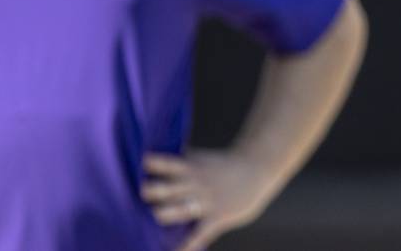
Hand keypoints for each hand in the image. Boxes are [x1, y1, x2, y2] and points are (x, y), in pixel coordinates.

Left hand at [143, 150, 278, 250]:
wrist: (258, 169)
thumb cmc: (225, 166)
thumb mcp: (203, 160)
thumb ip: (181, 162)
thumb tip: (153, 159)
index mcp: (192, 168)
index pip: (170, 164)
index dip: (155, 164)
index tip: (141, 163)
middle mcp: (196, 185)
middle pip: (170, 188)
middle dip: (154, 191)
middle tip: (141, 192)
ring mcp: (206, 202)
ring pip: (180, 210)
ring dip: (166, 214)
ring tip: (153, 218)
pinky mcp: (217, 217)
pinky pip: (199, 234)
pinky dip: (186, 245)